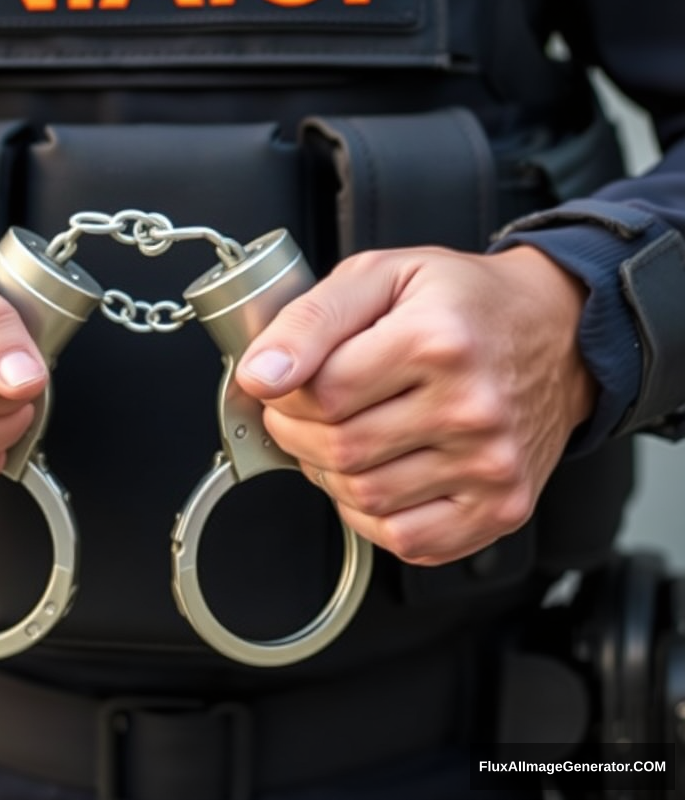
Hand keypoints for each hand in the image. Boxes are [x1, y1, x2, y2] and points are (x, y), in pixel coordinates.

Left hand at [235, 245, 596, 565]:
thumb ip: (308, 319)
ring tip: (346, 433)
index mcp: (437, 341)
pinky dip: (373, 514)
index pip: (321, 393)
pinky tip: (381, 471)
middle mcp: (472, 408)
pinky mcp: (501, 507)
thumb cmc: (463, 302)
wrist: (555, 331)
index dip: (285, 393)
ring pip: (364, 498)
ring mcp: (491, 466)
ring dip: (332, 474)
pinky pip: (406, 539)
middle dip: (300, 433)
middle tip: (308, 410)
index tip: (285, 383)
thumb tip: (260, 374)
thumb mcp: (379, 276)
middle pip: (339, 450)